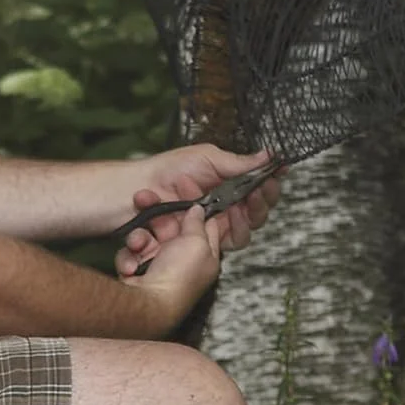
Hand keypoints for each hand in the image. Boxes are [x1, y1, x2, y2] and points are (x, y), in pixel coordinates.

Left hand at [114, 145, 282, 276]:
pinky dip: (210, 231)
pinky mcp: (195, 244)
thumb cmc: (167, 170)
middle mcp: (224, 211)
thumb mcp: (207, 159)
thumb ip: (238, 163)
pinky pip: (213, 247)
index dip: (268, 191)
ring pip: (239, 237)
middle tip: (250, 197)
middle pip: (255, 219)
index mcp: (230, 189)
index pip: (261, 196)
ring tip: (231, 208)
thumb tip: (271, 156)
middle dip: (256, 207)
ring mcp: (210, 229)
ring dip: (238, 221)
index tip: (267, 183)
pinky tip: (202, 216)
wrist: (134, 189)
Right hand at [118, 193, 223, 332]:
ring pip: (145, 237)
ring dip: (138, 238)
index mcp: (203, 252)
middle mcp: (182, 258)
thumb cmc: (179, 276)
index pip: (202, 221)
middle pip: (169, 225)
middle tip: (143, 197)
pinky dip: (128, 258)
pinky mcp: (138, 272)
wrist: (149, 304)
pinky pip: (130, 255)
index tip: (182, 183)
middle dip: (155, 213)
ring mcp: (159, 265)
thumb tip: (197, 208)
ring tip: (136, 245)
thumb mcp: (197, 243)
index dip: (192, 201)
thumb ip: (197, 222)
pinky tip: (130, 267)